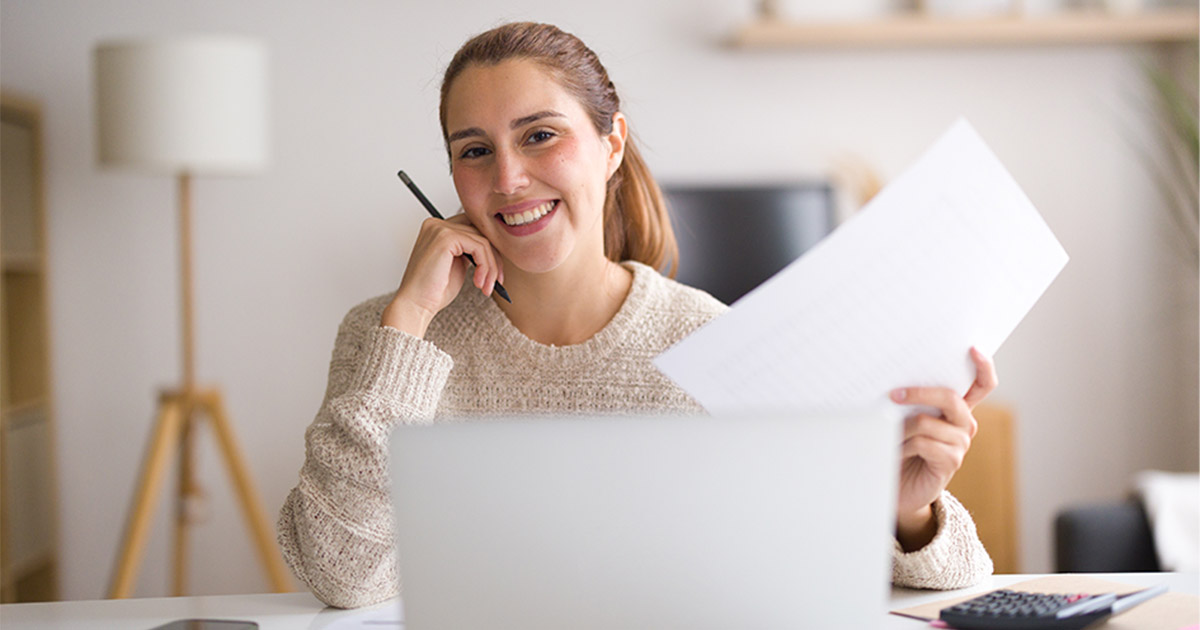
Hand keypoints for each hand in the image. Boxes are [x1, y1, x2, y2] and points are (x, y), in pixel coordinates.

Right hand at [381, 215, 503, 336]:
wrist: (415, 305)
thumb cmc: (433, 291)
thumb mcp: (457, 265)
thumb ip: (470, 251)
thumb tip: (495, 248)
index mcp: (437, 229)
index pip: (473, 228)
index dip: (489, 249)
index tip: (495, 272)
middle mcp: (436, 224)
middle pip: (480, 231)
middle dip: (494, 257)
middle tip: (496, 280)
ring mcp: (440, 229)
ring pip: (482, 241)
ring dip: (491, 267)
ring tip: (487, 286)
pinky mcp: (446, 238)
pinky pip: (479, 247)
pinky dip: (486, 266)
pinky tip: (479, 283)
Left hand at [892, 347, 996, 549]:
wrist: (899, 486)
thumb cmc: (901, 447)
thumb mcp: (905, 420)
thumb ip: (909, 403)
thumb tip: (894, 384)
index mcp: (957, 408)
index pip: (982, 384)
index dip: (983, 366)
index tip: (973, 349)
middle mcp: (964, 423)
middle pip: (951, 398)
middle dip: (920, 393)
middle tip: (893, 394)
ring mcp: (960, 443)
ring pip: (927, 422)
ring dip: (901, 428)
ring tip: (887, 435)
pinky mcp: (950, 462)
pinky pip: (923, 443)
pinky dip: (903, 445)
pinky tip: (896, 452)